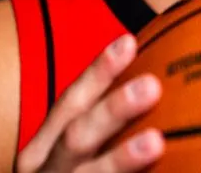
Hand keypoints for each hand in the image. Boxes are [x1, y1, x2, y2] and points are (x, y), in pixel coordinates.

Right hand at [15, 34, 164, 172]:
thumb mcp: (71, 155)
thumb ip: (101, 127)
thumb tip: (156, 83)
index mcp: (43, 151)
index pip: (70, 102)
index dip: (98, 71)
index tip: (129, 41)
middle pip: (78, 136)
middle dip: (113, 109)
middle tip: (153, 85)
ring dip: (121, 159)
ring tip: (156, 142)